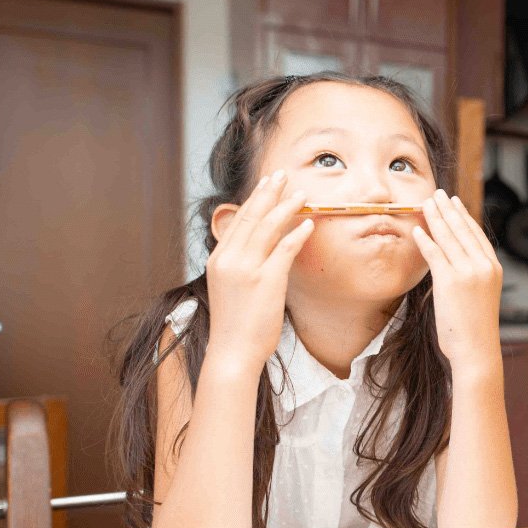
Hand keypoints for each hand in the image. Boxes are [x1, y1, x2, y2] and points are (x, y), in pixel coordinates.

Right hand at [204, 170, 313, 368]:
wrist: (232, 352)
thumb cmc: (236, 325)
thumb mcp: (230, 289)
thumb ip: (242, 266)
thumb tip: (259, 250)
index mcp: (219, 260)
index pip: (239, 221)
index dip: (255, 200)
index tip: (267, 185)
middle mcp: (230, 259)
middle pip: (252, 217)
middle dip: (269, 193)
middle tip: (282, 175)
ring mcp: (247, 269)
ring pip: (268, 228)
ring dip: (287, 207)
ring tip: (302, 194)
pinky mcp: (266, 280)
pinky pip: (285, 249)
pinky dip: (297, 233)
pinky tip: (308, 223)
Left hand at [411, 189, 502, 372]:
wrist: (477, 349)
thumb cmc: (475, 328)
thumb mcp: (481, 295)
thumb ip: (472, 275)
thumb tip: (454, 263)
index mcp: (493, 267)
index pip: (475, 234)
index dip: (462, 215)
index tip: (453, 203)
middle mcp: (482, 266)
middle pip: (462, 229)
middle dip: (447, 209)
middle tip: (437, 193)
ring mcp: (467, 272)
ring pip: (448, 237)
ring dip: (434, 217)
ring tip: (425, 203)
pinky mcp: (450, 281)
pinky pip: (435, 253)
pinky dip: (425, 240)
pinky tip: (417, 229)